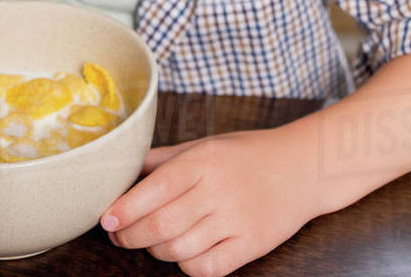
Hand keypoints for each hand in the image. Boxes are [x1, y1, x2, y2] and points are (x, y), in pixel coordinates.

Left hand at [100, 128, 318, 276]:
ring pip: (179, 250)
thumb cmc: (248, 155)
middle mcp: (217, 191)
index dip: (126, 207)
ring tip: (152, 242)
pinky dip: (187, 267)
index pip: (155, 188)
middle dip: (130, 236)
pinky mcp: (251, 245)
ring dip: (156, 251)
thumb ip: (164, 159)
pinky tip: (184, 255)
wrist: (304, 168)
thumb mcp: (205, 145)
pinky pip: (207, 267)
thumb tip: (123, 169)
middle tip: (120, 235)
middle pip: (161, 224)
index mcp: (203, 162)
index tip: (106, 219)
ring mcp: (235, 220)